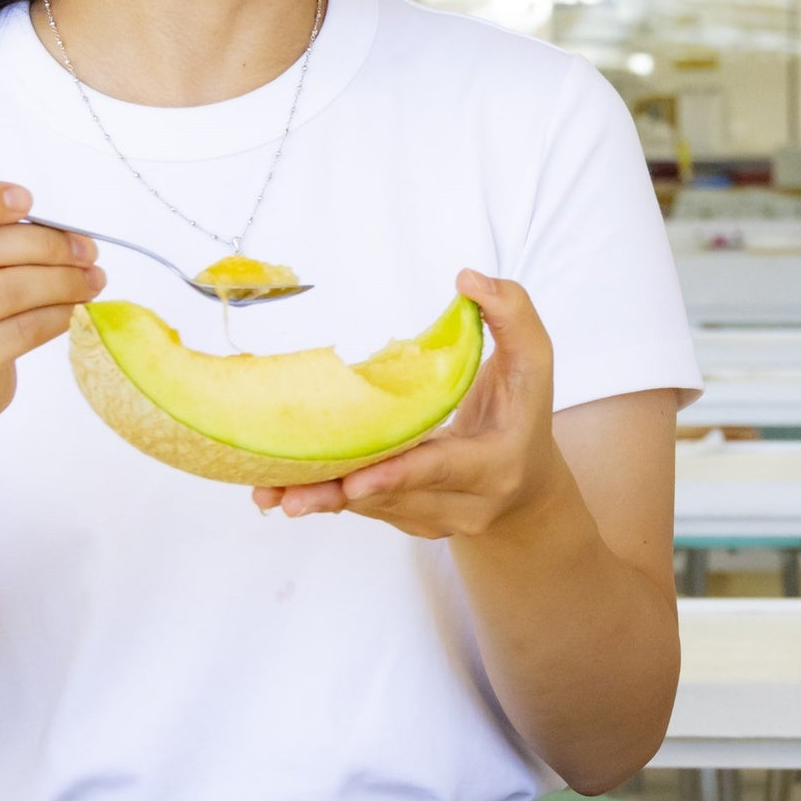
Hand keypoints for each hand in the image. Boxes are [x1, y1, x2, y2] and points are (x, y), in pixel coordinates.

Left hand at [259, 272, 566, 541]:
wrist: (526, 487)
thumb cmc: (523, 413)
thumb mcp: (534, 362)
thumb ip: (513, 315)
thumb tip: (468, 279)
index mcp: (496, 466)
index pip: (444, 469)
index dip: (398, 474)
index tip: (355, 480)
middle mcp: (464, 505)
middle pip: (394, 498)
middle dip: (338, 493)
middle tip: (285, 495)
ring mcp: (432, 520)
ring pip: (370, 508)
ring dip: (318, 497)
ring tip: (266, 492)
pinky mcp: (404, 520)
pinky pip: (360, 507)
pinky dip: (321, 495)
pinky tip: (276, 491)